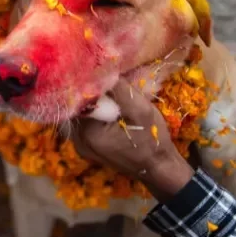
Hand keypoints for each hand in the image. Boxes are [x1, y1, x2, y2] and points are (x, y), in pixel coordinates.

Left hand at [70, 79, 194, 203]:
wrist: (159, 168)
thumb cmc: (152, 139)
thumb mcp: (141, 110)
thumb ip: (119, 90)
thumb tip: (102, 68)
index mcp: (88, 132)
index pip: (78, 99)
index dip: (88, 82)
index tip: (99, 70)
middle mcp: (78, 140)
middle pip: (77, 106)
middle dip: (90, 92)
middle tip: (105, 79)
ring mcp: (81, 146)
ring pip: (80, 114)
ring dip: (92, 102)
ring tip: (108, 92)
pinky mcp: (87, 147)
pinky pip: (85, 123)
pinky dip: (94, 113)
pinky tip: (108, 108)